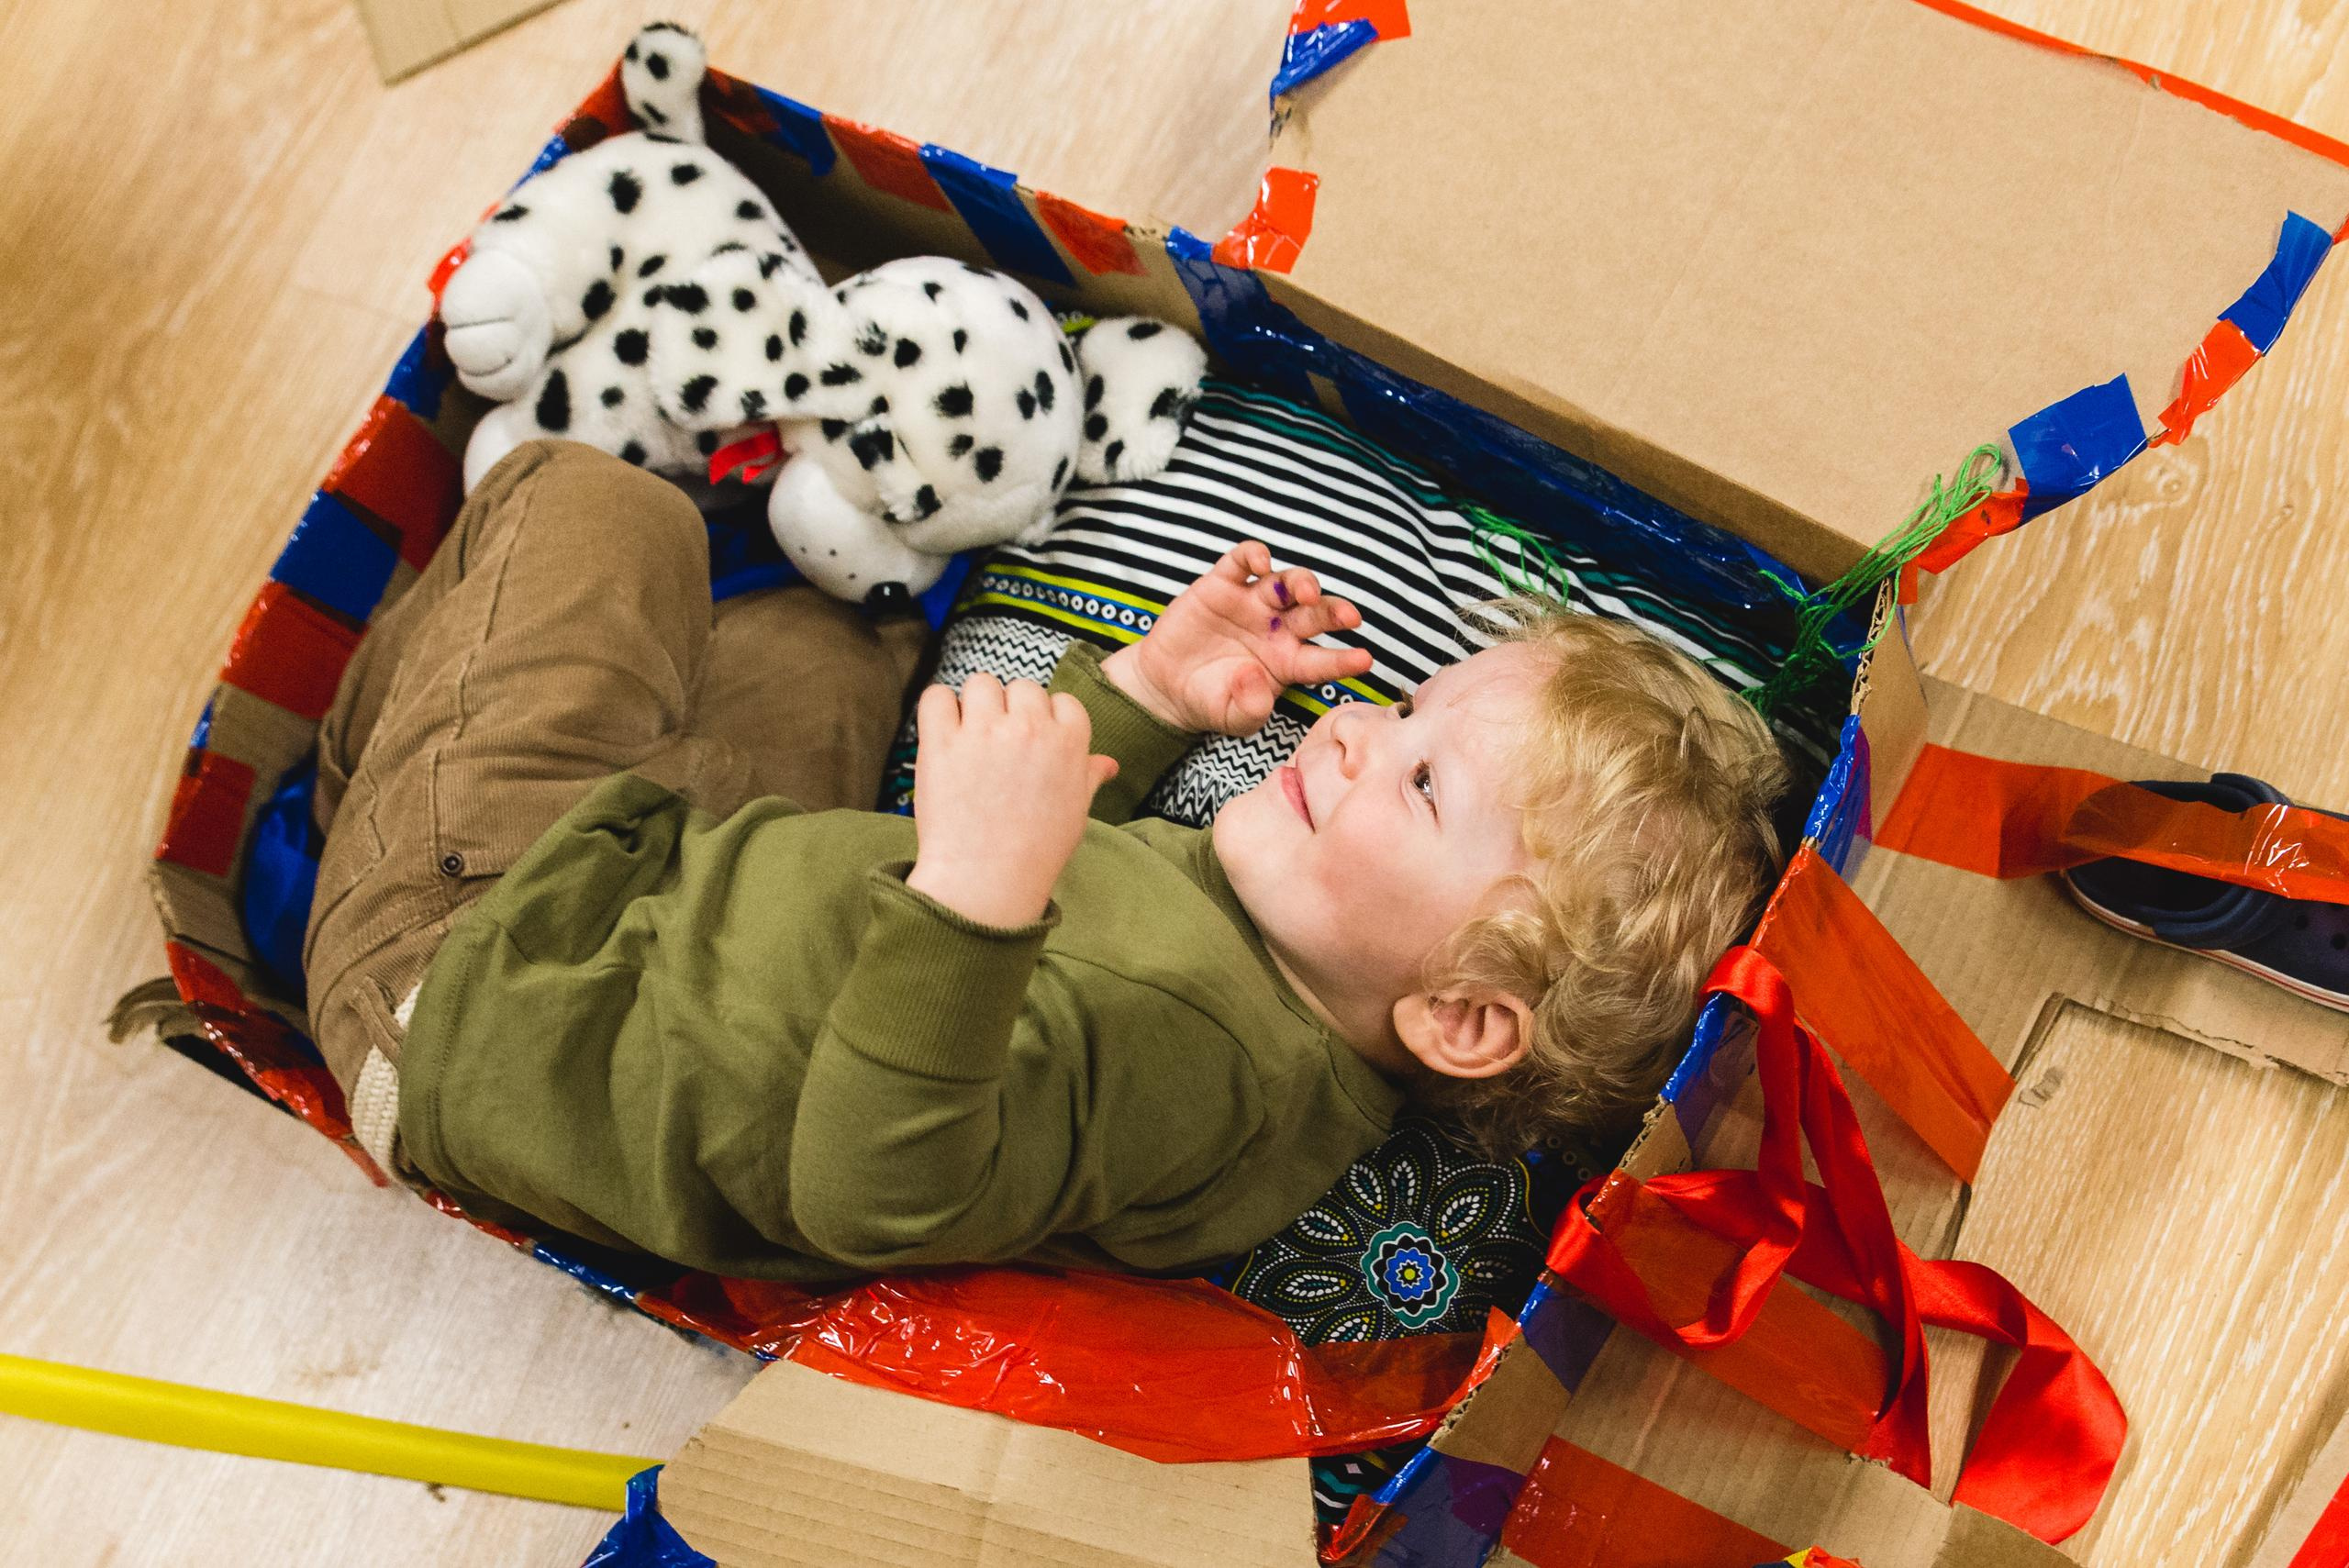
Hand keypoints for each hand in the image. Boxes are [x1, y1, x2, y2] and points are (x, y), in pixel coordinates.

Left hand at [905, 673, 1119, 927]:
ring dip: (975, 704)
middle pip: (1021, 687)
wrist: (987, 880)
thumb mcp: (1076, 811)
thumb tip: (1107, 763)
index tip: (1034, 743)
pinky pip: (935, 697)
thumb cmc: (1036, 850)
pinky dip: (938, 708)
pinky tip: (943, 732)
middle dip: (1011, 709)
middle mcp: (1029, 727)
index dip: (1047, 719)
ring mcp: (984, 731)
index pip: (1062, 701)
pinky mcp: (942, 741)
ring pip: (980, 683)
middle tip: (1000, 744)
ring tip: (971, 737)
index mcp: (1068, 741)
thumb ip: (1088, 775)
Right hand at [1101, 542, 1373, 735]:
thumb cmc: (1211, 702)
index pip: (1323, 660)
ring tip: (1305, 591)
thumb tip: (1255, 678)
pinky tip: (1261, 560)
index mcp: (1288, 662)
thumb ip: (1250, 707)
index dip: (1344, 659)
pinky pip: (1241, 562)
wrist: (1168, 685)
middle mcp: (1278, 629)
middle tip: (1349, 616)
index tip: (1364, 659)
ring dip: (1301, 582)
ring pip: (1286, 583)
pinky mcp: (1222, 586)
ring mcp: (1253, 604)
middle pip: (1315, 614)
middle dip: (1334, 611)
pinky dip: (1253, 555)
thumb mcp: (1233, 718)